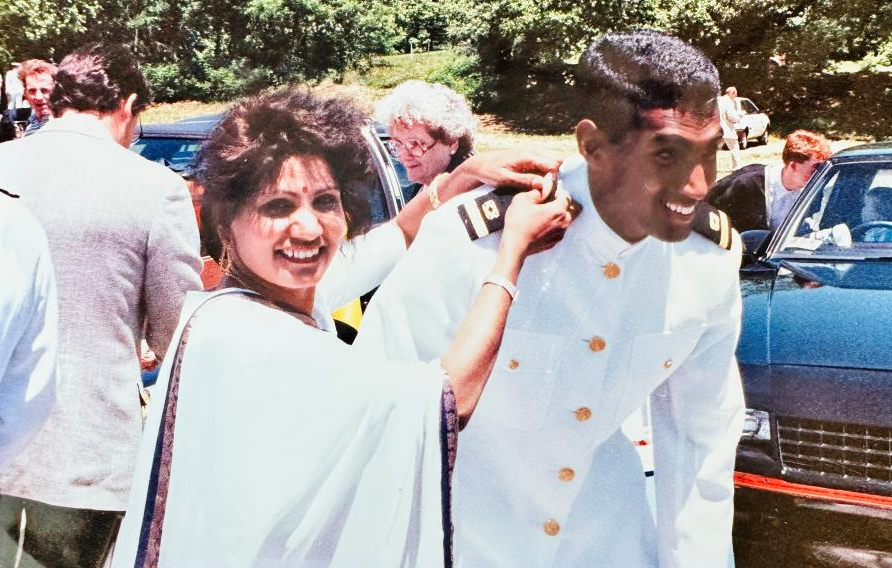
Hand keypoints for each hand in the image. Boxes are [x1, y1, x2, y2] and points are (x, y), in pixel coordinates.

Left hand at [440, 149, 562, 200]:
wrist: (479, 164)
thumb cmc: (490, 171)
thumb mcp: (505, 179)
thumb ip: (524, 181)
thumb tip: (542, 184)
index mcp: (528, 156)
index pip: (554, 164)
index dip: (555, 179)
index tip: (549, 191)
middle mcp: (533, 151)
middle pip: (558, 161)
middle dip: (558, 175)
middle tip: (550, 190)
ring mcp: (533, 153)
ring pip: (554, 160)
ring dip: (554, 173)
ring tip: (547, 188)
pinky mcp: (531, 157)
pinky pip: (547, 162)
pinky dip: (548, 171)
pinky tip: (542, 183)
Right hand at [501, 187, 575, 258]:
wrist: (514, 246)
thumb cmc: (518, 222)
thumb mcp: (522, 199)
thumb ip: (535, 191)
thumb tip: (540, 189)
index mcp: (558, 210)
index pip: (566, 196)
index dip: (557, 192)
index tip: (548, 193)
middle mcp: (564, 223)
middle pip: (567, 209)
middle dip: (559, 204)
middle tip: (545, 203)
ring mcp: (560, 234)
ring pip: (563, 220)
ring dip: (556, 216)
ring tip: (542, 216)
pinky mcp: (554, 242)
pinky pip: (557, 230)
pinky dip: (552, 227)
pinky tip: (539, 226)